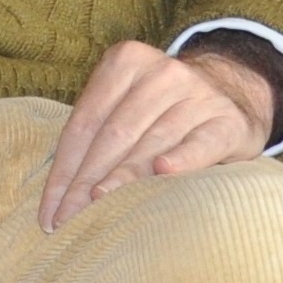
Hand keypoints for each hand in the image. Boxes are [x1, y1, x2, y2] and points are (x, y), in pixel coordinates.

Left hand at [40, 39, 274, 231]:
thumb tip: (58, 199)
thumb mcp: (127, 106)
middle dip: (85, 183)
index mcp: (126, 62)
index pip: (85, 123)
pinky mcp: (228, 120)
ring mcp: (198, 94)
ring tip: (96, 208)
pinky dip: (182, 158)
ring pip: (152, 141)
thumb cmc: (163, 111)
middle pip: (113, 134)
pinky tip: (164, 172)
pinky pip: (201, 143)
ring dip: (122, 179)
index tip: (49, 213)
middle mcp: (162, 72)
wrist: (234, 93)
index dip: (63, 171)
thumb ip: (96, 137)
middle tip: (66, 221)